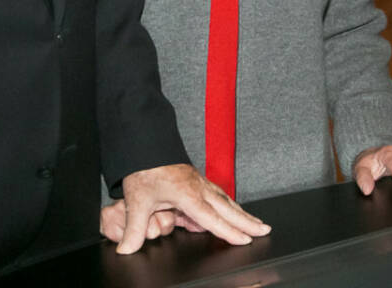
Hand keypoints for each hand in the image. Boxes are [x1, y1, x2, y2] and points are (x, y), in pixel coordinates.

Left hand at [111, 164, 269, 253]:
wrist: (144, 142)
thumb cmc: (143, 168)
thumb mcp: (136, 201)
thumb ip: (133, 228)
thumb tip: (126, 249)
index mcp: (187, 194)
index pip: (212, 218)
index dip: (229, 231)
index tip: (245, 239)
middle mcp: (197, 187)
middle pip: (227, 208)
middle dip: (247, 221)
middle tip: (265, 230)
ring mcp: (198, 181)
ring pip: (225, 200)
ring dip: (241, 212)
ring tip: (256, 222)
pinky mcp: (195, 178)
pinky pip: (217, 193)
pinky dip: (228, 203)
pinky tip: (232, 208)